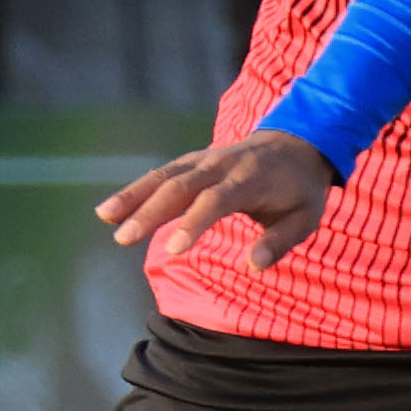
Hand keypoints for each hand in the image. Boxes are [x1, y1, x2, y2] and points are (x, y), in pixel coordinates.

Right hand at [97, 128, 336, 270]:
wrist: (295, 145)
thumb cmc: (299, 190)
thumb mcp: (306, 217)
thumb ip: (280, 241)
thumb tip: (254, 264)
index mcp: (250, 179)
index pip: (216, 200)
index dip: (194, 223)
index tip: (172, 249)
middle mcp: (221, 165)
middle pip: (181, 186)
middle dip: (150, 211)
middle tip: (123, 237)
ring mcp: (204, 160)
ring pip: (164, 176)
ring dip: (133, 195)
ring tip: (104, 217)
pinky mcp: (192, 161)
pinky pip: (160, 174)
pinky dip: (135, 189)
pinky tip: (110, 209)